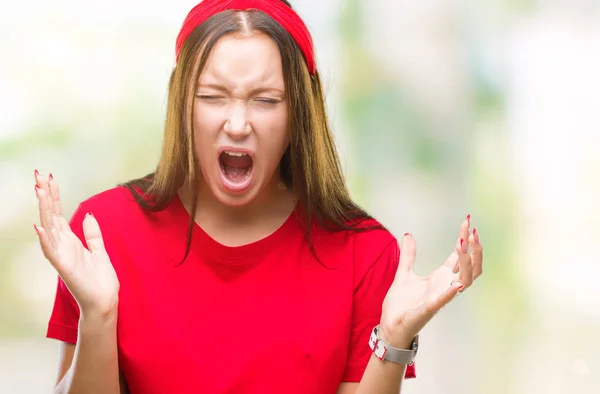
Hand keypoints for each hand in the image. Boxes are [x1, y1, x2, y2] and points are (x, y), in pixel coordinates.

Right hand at [34, 171, 119, 316]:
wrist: (104, 301)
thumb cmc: (100, 280)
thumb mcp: (99, 251)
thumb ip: (93, 234)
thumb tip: (88, 215)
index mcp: (70, 241)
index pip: (58, 213)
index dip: (53, 195)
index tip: (49, 177)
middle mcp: (62, 246)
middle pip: (51, 215)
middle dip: (45, 195)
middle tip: (38, 174)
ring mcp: (62, 257)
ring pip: (49, 228)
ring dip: (44, 210)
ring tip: (38, 191)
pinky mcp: (65, 268)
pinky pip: (52, 252)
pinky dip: (45, 240)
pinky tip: (40, 227)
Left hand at [379, 215, 482, 347]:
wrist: (391, 325)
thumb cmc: (401, 303)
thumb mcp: (404, 272)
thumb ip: (408, 255)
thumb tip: (408, 235)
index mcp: (440, 277)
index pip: (458, 255)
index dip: (464, 238)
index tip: (467, 220)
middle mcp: (444, 286)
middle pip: (470, 267)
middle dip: (474, 249)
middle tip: (472, 231)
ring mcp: (440, 297)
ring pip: (465, 280)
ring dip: (466, 263)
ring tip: (463, 245)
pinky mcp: (429, 308)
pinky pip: (444, 300)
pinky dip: (451, 291)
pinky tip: (458, 282)